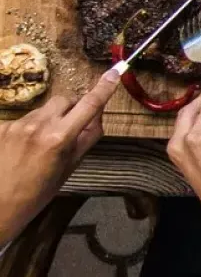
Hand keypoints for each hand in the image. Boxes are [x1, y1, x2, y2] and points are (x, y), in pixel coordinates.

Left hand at [0, 70, 117, 243]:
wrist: (0, 204)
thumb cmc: (40, 190)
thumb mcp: (71, 166)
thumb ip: (88, 136)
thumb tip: (98, 114)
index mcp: (59, 138)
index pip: (88, 105)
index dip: (103, 88)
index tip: (115, 72)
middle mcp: (38, 125)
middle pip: (64, 99)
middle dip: (72, 108)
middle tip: (70, 127)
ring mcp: (17, 125)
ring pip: (44, 109)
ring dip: (50, 118)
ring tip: (42, 144)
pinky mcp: (3, 127)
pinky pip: (25, 119)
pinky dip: (31, 128)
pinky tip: (25, 147)